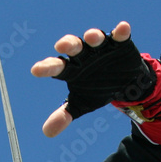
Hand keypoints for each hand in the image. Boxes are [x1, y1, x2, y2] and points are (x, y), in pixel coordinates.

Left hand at [31, 21, 152, 137]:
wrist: (124, 85)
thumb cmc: (96, 90)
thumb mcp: (80, 104)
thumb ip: (64, 116)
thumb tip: (46, 132)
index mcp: (71, 68)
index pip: (56, 66)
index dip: (47, 67)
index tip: (36, 70)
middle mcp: (83, 54)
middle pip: (73, 46)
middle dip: (68, 44)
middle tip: (61, 47)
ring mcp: (102, 47)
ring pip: (94, 38)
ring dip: (93, 36)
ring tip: (91, 37)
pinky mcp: (120, 44)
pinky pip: (120, 36)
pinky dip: (121, 32)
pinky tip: (122, 28)